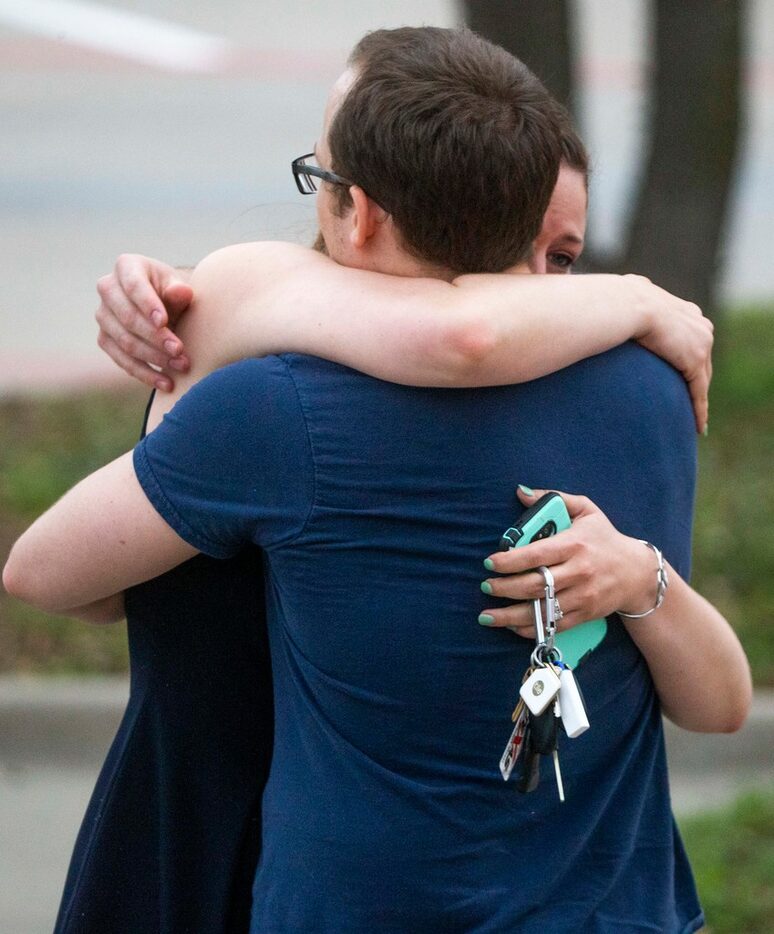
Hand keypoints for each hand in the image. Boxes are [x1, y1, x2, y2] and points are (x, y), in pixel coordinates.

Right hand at [96, 254, 194, 390]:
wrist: (168, 306)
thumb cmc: (175, 292)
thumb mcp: (179, 287)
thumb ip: (179, 290)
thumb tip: (181, 292)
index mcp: (127, 266)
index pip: (133, 286)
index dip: (147, 304)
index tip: (164, 322)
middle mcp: (108, 288)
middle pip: (127, 318)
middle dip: (155, 337)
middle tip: (180, 351)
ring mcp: (103, 316)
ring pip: (125, 342)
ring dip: (154, 358)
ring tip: (181, 366)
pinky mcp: (105, 340)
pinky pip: (122, 361)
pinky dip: (146, 374)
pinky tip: (167, 383)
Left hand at [478, 487, 653, 636]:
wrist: (638, 572)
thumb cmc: (605, 538)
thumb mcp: (586, 510)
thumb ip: (553, 499)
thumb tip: (521, 492)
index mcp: (574, 545)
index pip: (536, 554)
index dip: (510, 560)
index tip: (489, 562)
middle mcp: (579, 572)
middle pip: (535, 585)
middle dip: (505, 588)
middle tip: (486, 586)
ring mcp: (583, 596)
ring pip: (542, 610)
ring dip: (510, 616)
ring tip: (486, 616)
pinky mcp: (586, 614)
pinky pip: (553, 625)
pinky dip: (531, 629)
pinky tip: (512, 626)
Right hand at [626, 274, 713, 434]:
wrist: (625, 304)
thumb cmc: (615, 302)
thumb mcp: (625, 300)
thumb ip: (628, 306)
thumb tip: (609, 299)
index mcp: (684, 310)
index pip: (690, 339)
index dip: (686, 357)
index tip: (682, 371)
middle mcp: (698, 324)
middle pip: (701, 359)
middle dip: (697, 380)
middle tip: (691, 401)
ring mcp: (700, 342)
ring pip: (702, 377)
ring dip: (698, 398)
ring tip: (696, 419)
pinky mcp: (694, 360)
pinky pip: (698, 391)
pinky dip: (699, 410)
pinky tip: (698, 426)